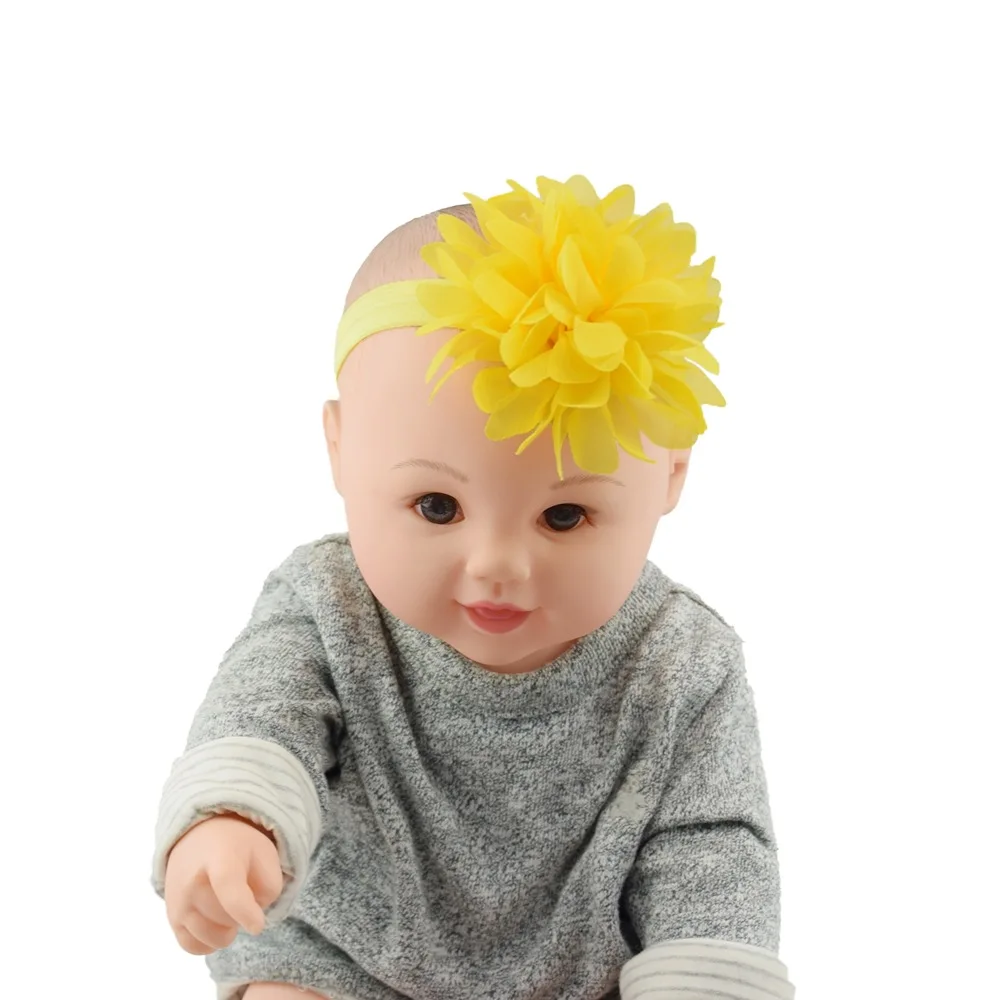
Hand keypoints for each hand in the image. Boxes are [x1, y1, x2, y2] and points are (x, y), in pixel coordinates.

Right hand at [164, 813, 283, 955]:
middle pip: (228, 919)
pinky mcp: (172, 919)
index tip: (258, 926)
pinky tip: (217, 923)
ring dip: (229, 928)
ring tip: (229, 904)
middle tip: (243, 891)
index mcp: (220, 857)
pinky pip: (196, 947)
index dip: (244, 911)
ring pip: (215, 938)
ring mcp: (179, 902)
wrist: (199, 837)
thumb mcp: (264, 852)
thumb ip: (269, 886)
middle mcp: (192, 881)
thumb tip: (253, 920)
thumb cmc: (238, 846)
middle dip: (244, 913)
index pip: (228, 887)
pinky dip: (211, 942)